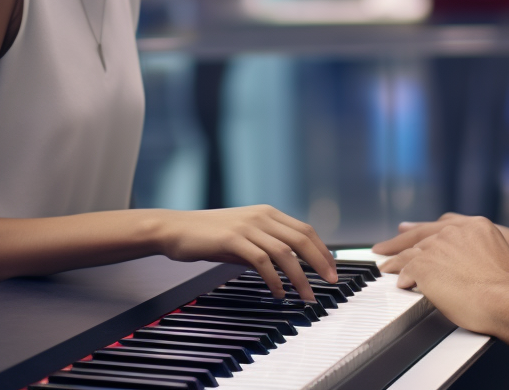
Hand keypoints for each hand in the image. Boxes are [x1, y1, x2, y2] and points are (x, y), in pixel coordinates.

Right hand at [154, 205, 337, 301]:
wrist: (176, 229)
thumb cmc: (208, 236)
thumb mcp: (243, 239)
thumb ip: (265, 249)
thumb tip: (288, 268)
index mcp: (267, 213)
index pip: (305, 230)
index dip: (322, 249)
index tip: (332, 268)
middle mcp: (261, 216)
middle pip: (302, 238)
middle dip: (320, 262)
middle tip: (331, 282)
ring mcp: (247, 226)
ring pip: (285, 252)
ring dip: (300, 277)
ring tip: (307, 296)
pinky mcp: (232, 239)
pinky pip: (261, 261)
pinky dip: (274, 279)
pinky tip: (279, 293)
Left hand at [385, 216, 508, 332]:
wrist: (508, 298)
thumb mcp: (502, 254)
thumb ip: (482, 249)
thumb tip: (475, 261)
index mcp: (475, 226)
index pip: (442, 226)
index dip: (425, 230)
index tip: (409, 230)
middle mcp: (454, 232)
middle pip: (422, 235)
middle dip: (402, 242)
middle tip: (386, 247)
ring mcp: (438, 246)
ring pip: (410, 251)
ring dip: (396, 260)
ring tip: (386, 267)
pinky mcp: (425, 264)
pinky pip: (405, 268)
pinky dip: (400, 274)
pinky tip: (399, 282)